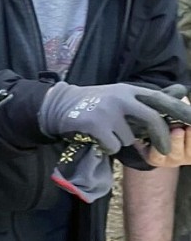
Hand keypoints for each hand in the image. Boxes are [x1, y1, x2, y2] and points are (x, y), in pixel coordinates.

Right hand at [38, 81, 190, 155]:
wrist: (61, 105)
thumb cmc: (97, 103)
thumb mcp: (122, 96)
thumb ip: (149, 98)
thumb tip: (182, 90)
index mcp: (129, 90)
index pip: (160, 99)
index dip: (179, 110)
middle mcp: (120, 97)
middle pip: (151, 118)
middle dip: (161, 137)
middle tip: (166, 150)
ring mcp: (107, 110)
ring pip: (129, 137)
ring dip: (121, 140)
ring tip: (108, 132)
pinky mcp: (96, 123)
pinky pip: (113, 145)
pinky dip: (107, 147)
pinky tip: (97, 137)